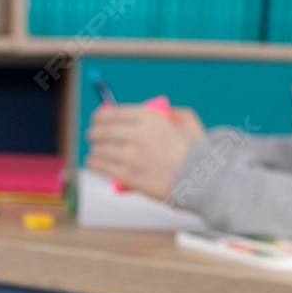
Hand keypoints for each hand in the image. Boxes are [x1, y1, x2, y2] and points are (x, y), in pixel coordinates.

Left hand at [86, 103, 203, 200]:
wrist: (199, 179)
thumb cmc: (196, 152)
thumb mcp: (188, 122)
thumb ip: (173, 114)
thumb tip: (164, 114)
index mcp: (149, 118)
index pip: (114, 112)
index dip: (101, 115)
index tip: (97, 119)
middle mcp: (137, 134)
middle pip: (104, 130)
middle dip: (94, 132)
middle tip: (92, 135)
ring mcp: (131, 156)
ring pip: (101, 150)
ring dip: (94, 150)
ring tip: (93, 152)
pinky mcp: (128, 176)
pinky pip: (103, 167)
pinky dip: (95, 164)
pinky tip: (92, 163)